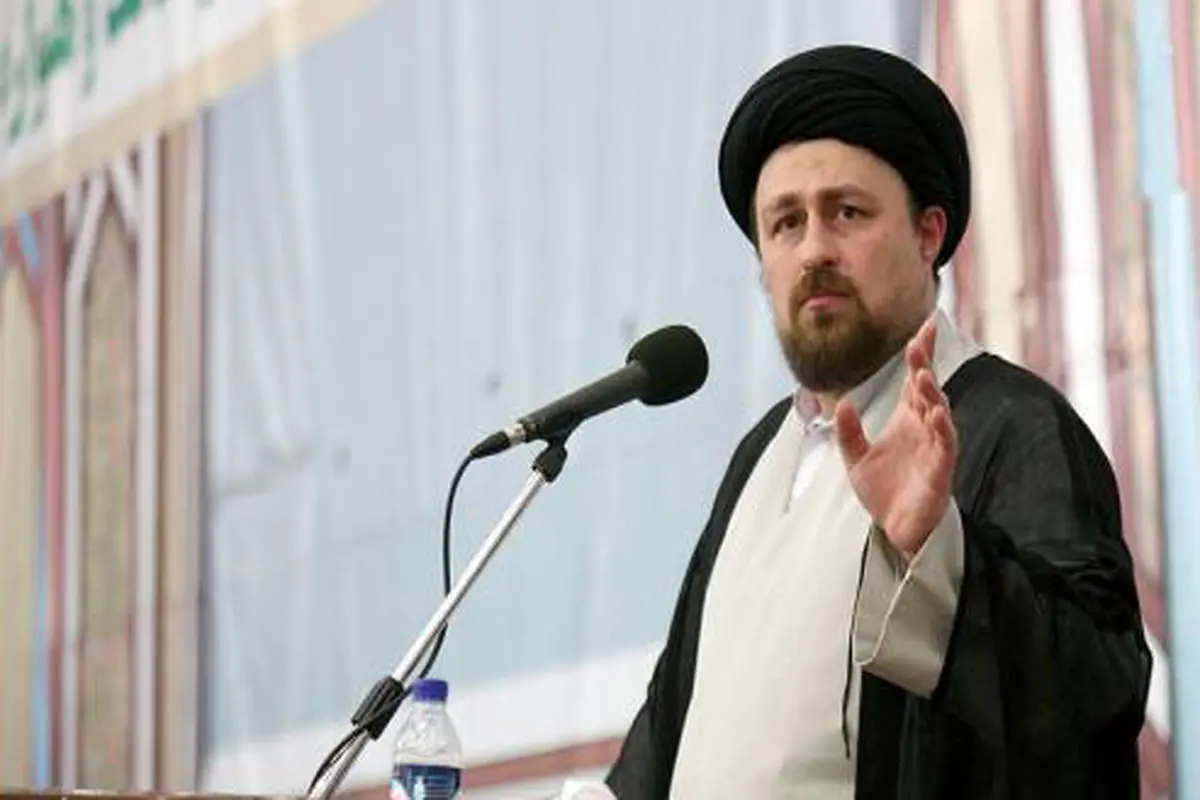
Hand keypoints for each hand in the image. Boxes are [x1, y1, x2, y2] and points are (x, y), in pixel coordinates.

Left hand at [833, 315, 956, 554]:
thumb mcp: (854, 458)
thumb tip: (843, 402)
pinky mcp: (941, 470)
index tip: (924, 326)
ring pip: (939, 412)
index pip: (914, 379)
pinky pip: (945, 445)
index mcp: (906, 419)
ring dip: (932, 393)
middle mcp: (924, 427)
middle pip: (927, 389)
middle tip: (918, 341)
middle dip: (923, 365)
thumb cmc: (883, 491)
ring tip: (922, 375)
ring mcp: (935, 447)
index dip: (921, 353)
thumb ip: (848, 431)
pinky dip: (943, 428)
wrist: (894, 529)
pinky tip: (938, 412)